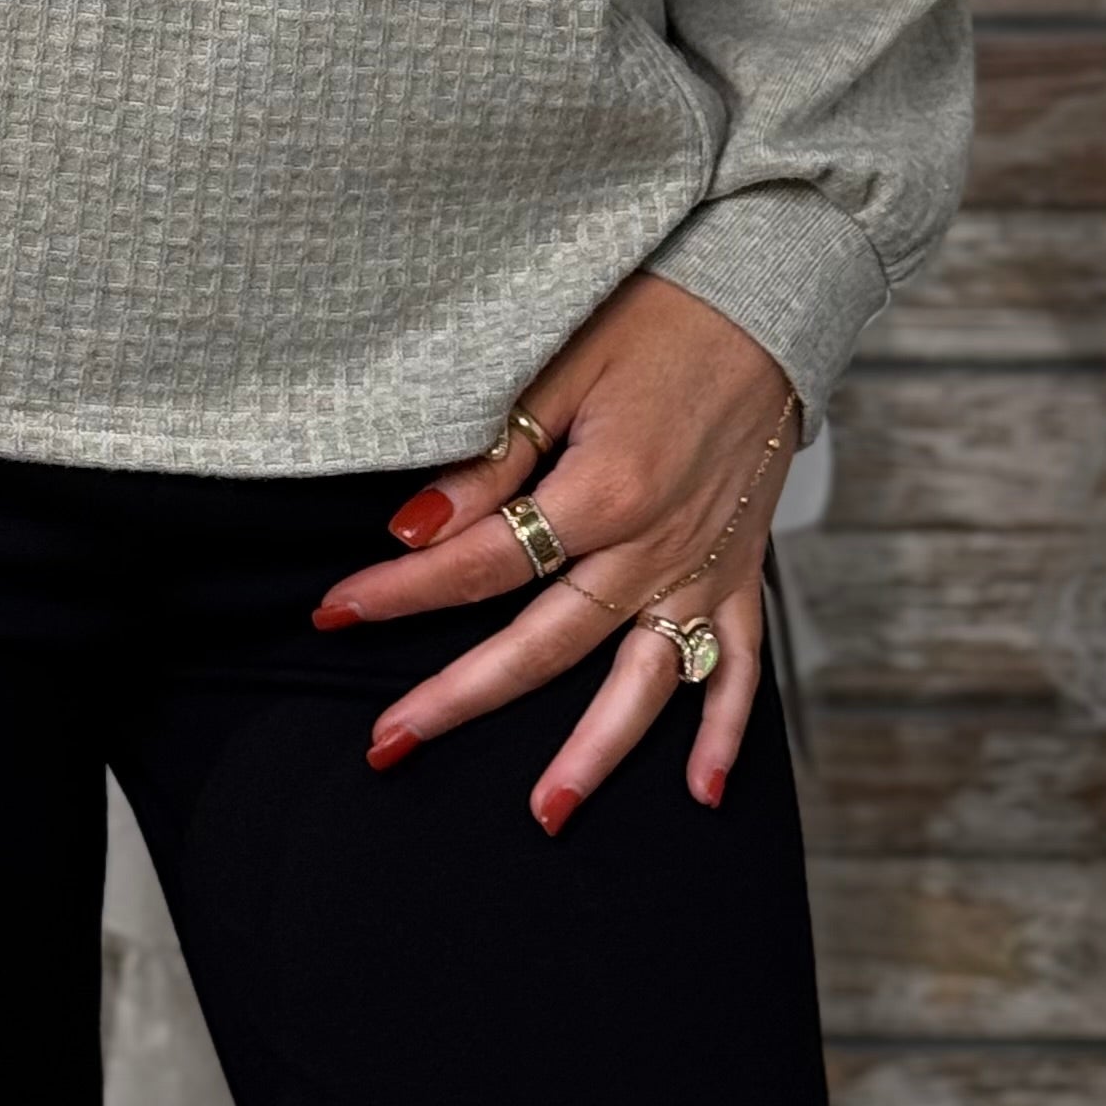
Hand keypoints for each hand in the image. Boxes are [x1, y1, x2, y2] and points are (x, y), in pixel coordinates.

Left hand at [309, 273, 800, 831]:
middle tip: (389, 743)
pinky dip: (726, 731)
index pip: (482, 562)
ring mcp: (703, 565)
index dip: (401, 590)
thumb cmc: (659, 315)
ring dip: (595, 752)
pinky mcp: (741, 567)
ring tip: (546, 813)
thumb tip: (417, 526)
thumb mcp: (562, 365)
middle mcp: (655, 545)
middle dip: (460, 696)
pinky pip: (741, 666)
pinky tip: (702, 791)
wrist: (769, 292)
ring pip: (642, 681)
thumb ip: (495, 458)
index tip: (335, 611)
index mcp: (604, 490)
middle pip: (544, 641)